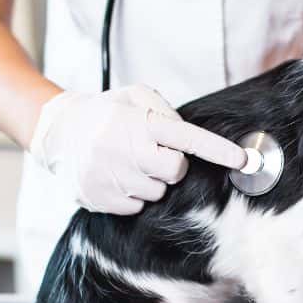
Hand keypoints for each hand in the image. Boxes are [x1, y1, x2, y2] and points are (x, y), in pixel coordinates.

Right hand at [29, 85, 245, 214]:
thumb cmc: (107, 112)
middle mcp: (126, 150)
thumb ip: (166, 112)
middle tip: (151, 151)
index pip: (188, 138)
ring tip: (127, 162)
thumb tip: (189, 139)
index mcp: (140, 123)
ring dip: (149, 180)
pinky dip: (131, 195)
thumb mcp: (136, 96)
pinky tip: (116, 176)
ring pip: (156, 192)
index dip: (218, 151)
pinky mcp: (99, 198)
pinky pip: (135, 206)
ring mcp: (111, 176)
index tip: (243, 159)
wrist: (59, 131)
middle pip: (175, 171)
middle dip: (171, 165)